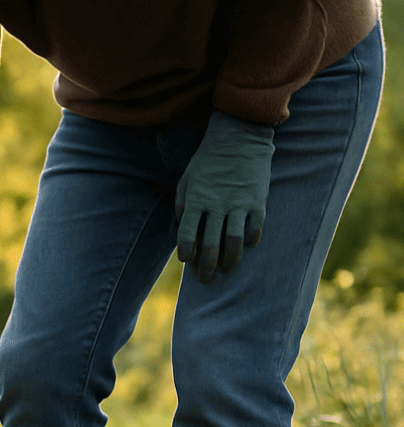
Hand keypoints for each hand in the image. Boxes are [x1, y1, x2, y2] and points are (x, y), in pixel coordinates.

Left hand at [176, 110, 274, 284]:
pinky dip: (250, 241)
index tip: (187, 261)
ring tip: (226, 268)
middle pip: (210, 245)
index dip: (186, 253)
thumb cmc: (208, 160)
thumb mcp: (186, 179)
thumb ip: (181, 205)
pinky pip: (254, 229)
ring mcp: (238, 203)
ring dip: (229, 260)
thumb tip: (180, 232)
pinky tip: (246, 245)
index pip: (186, 235)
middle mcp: (216, 205)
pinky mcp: (257, 201)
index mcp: (196, 200)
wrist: (239, 136)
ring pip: (233, 243)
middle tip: (205, 280)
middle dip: (206, 268)